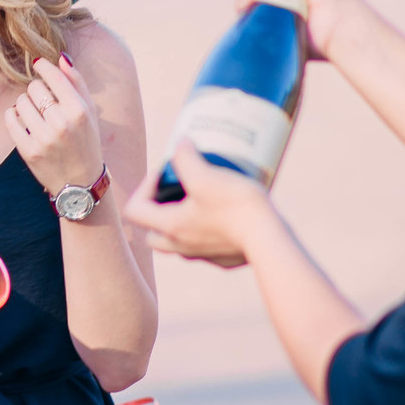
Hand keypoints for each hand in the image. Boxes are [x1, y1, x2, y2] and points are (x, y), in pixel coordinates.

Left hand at [7, 54, 104, 199]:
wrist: (80, 183)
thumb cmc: (86, 142)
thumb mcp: (90, 112)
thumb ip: (77, 83)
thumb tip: (61, 58)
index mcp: (79, 111)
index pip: (53, 77)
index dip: (43, 66)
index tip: (38, 64)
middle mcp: (62, 124)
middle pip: (34, 87)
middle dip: (36, 90)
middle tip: (43, 101)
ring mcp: (43, 138)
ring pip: (21, 102)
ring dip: (25, 103)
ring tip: (35, 113)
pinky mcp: (28, 150)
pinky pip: (10, 119)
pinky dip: (13, 115)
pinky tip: (22, 119)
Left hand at [124, 142, 274, 267]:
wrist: (269, 238)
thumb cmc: (235, 206)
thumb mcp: (205, 175)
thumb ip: (185, 157)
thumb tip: (180, 144)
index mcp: (170, 227)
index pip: (135, 209)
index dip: (144, 187)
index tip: (167, 173)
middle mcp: (180, 246)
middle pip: (152, 231)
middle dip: (158, 209)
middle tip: (177, 190)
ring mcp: (201, 255)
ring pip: (178, 241)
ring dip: (183, 220)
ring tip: (202, 198)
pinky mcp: (222, 259)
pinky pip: (205, 245)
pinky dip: (207, 230)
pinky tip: (226, 214)